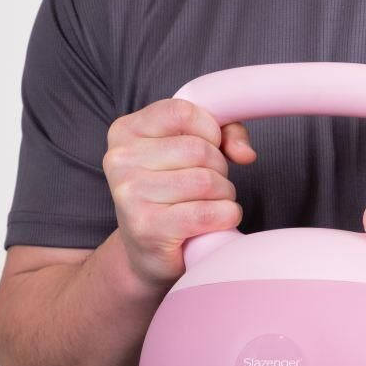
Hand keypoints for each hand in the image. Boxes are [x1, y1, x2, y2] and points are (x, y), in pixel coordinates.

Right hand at [103, 98, 256, 289]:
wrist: (147, 254)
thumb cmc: (172, 198)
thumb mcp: (189, 154)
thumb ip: (223, 135)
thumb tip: (245, 152)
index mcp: (125, 132)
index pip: (183, 111)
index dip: (211, 131)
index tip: (212, 149)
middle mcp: (120, 160)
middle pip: (199, 150)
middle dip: (220, 169)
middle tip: (212, 187)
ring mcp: (130, 194)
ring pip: (206, 181)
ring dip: (224, 195)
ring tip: (213, 204)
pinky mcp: (147, 227)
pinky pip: (206, 213)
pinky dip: (226, 216)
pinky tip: (219, 220)